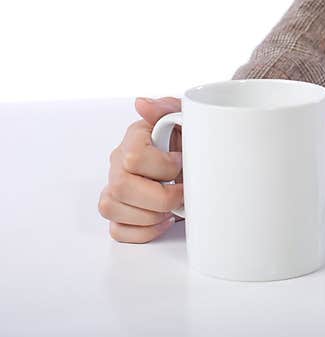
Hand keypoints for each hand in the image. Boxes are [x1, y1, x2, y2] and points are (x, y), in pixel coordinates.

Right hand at [98, 97, 183, 242]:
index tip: (181, 164)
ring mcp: (114, 188)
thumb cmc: (191, 141)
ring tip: (172, 207)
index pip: (133, 157)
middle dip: (160, 196)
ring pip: (112, 208)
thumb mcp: (188, 119)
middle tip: (182, 192)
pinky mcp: (119, 213)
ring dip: (151, 214)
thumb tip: (142, 104)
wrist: (200, 162)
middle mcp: (118, 163)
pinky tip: (162, 220)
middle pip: (121, 186)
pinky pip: (117, 231)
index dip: (163, 166)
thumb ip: (167, 108)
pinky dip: (144, 231)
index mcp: (135, 138)